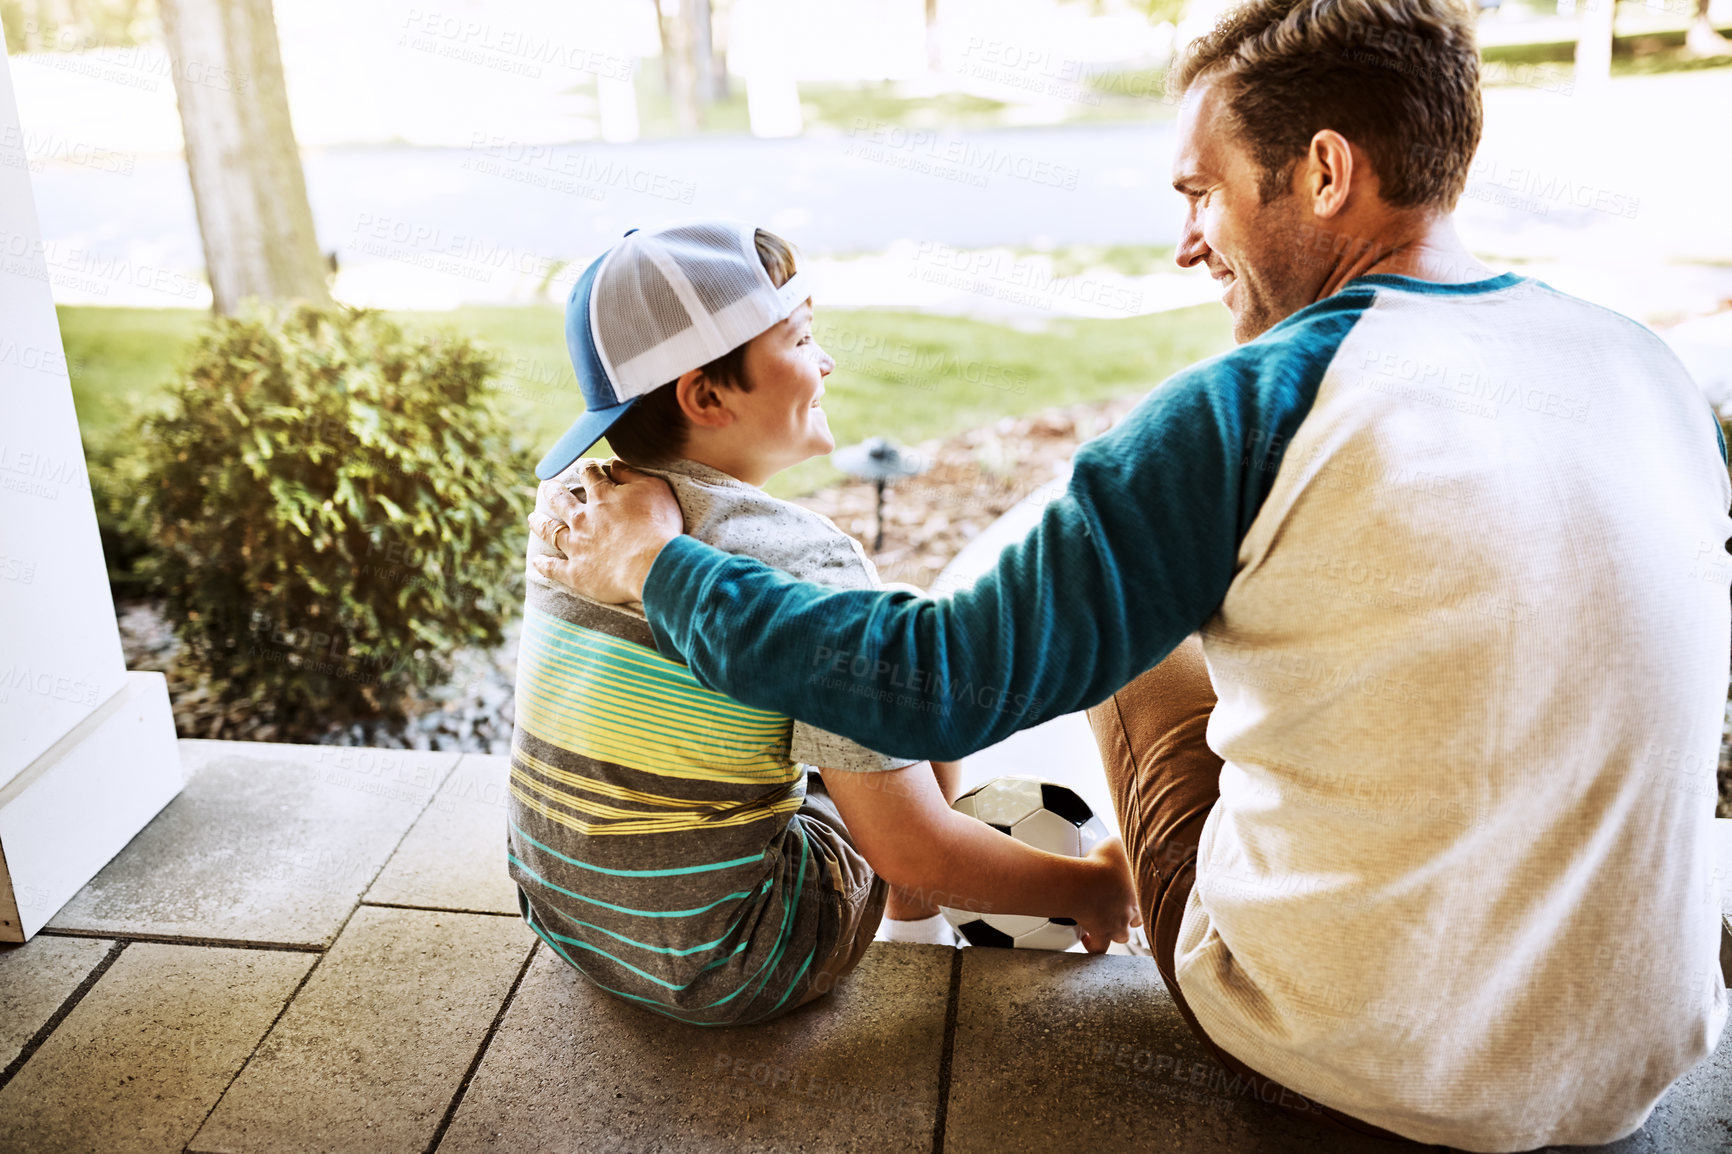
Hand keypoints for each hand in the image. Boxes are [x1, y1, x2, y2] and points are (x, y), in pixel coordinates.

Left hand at [526, 459, 683, 603]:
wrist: (653, 565)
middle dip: (553, 492)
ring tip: (532, 519)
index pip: (590, 475)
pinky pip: (554, 568)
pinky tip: (536, 561)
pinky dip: (544, 565)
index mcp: (602, 496)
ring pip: (551, 531)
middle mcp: (583, 518)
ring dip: (540, 524)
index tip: (585, 469)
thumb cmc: (659, 526)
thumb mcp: (654, 489)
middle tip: (547, 487)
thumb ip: (632, 474)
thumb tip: (614, 464)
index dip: (588, 470)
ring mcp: (576, 546)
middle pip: (562, 501)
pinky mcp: (576, 572)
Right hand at [1074, 836, 1141, 954]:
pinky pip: (1099, 946)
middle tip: (1119, 908)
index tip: (1131, 892)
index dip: (1141, 895)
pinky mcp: (1101, 933)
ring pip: (1122, 935)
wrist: (1085, 884)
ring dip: (1115, 931)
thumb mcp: (1116, 844)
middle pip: (1137, 919)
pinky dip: (1093, 944)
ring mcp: (1117, 924)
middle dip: (1130, 916)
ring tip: (1105, 924)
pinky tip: (1087, 940)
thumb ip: (1122, 844)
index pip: (1148, 896)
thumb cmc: (1101, 863)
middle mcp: (1131, 910)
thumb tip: (1123, 840)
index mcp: (1139, 890)